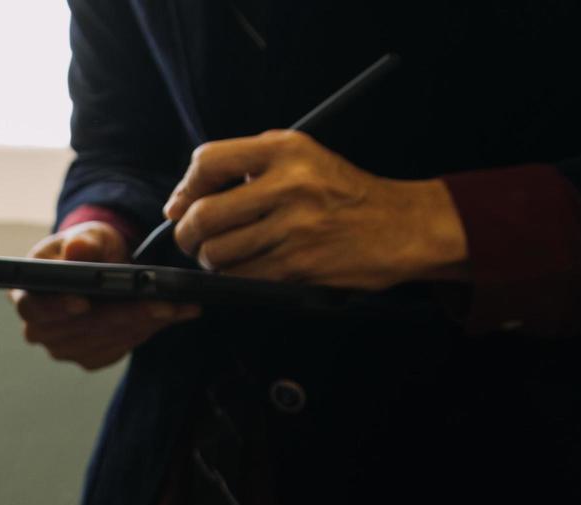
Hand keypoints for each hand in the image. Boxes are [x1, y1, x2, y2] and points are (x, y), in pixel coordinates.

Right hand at [10, 221, 200, 369]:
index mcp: (25, 293)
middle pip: (78, 329)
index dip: (56, 308)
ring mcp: (63, 347)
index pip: (33, 308)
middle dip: (122, 314)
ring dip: (143, 323)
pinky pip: (119, 347)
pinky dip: (148, 331)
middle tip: (161, 303)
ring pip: (104, 339)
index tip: (83, 303)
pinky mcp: (89, 357)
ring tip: (177, 306)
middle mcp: (39, 328)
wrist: (102, 268)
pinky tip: (171, 315)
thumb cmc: (87, 248)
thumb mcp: (89, 235)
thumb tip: (77, 250)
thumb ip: (84, 241)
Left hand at [164, 130, 468, 289]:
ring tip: (223, 255)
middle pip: (204, 214)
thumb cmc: (344, 194)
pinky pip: (241, 277)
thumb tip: (184, 198)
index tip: (178, 206)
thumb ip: (249, 166)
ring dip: (210, 260)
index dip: (184, 188)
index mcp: (285, 150)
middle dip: (187, 234)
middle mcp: (289, 184)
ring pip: (217, 252)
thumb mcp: (303, 158)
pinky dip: (233, 278)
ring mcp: (294, 226)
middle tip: (192, 240)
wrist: (402, 226)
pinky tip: (245, 269)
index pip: (208, 161)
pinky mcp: (299, 264)